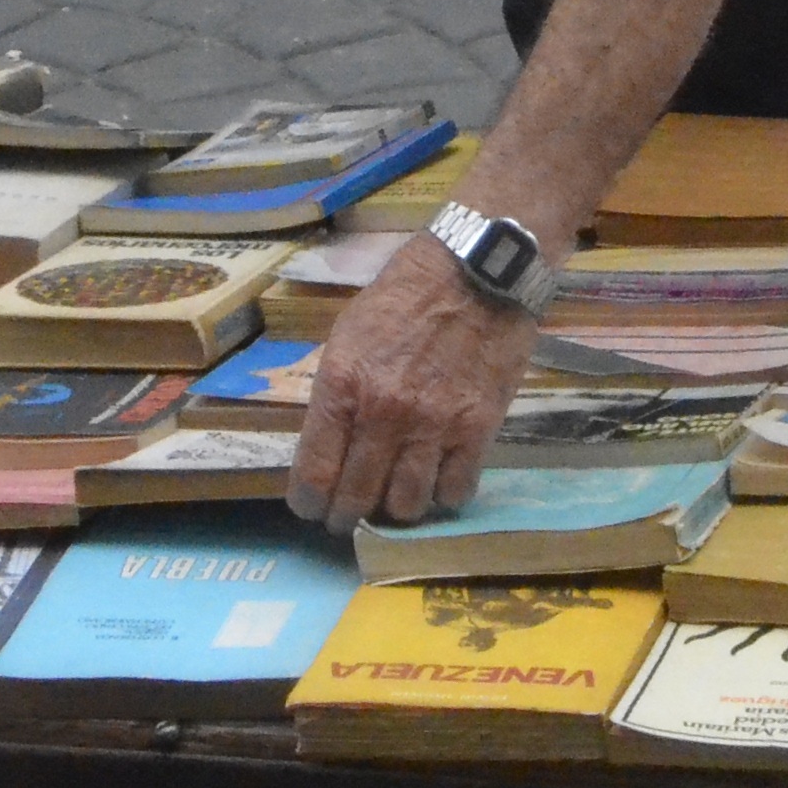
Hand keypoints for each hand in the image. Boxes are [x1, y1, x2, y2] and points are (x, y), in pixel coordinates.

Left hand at [287, 237, 532, 532]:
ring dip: (397, 509)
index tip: (314, 506)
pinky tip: (440, 479)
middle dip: (347, 516)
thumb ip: (336, 394)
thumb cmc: (405, 297)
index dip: (309, 502)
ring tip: (397, 497)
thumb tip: (327, 446)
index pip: (314, 474)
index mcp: (343, 386)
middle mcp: (383, 413)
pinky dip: (444, 495)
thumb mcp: (348, 337)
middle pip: (356, 498)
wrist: (477, 271)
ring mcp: (433, 425)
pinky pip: (456, 492)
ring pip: (407, 505)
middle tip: (350, 516)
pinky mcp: (478, 429)